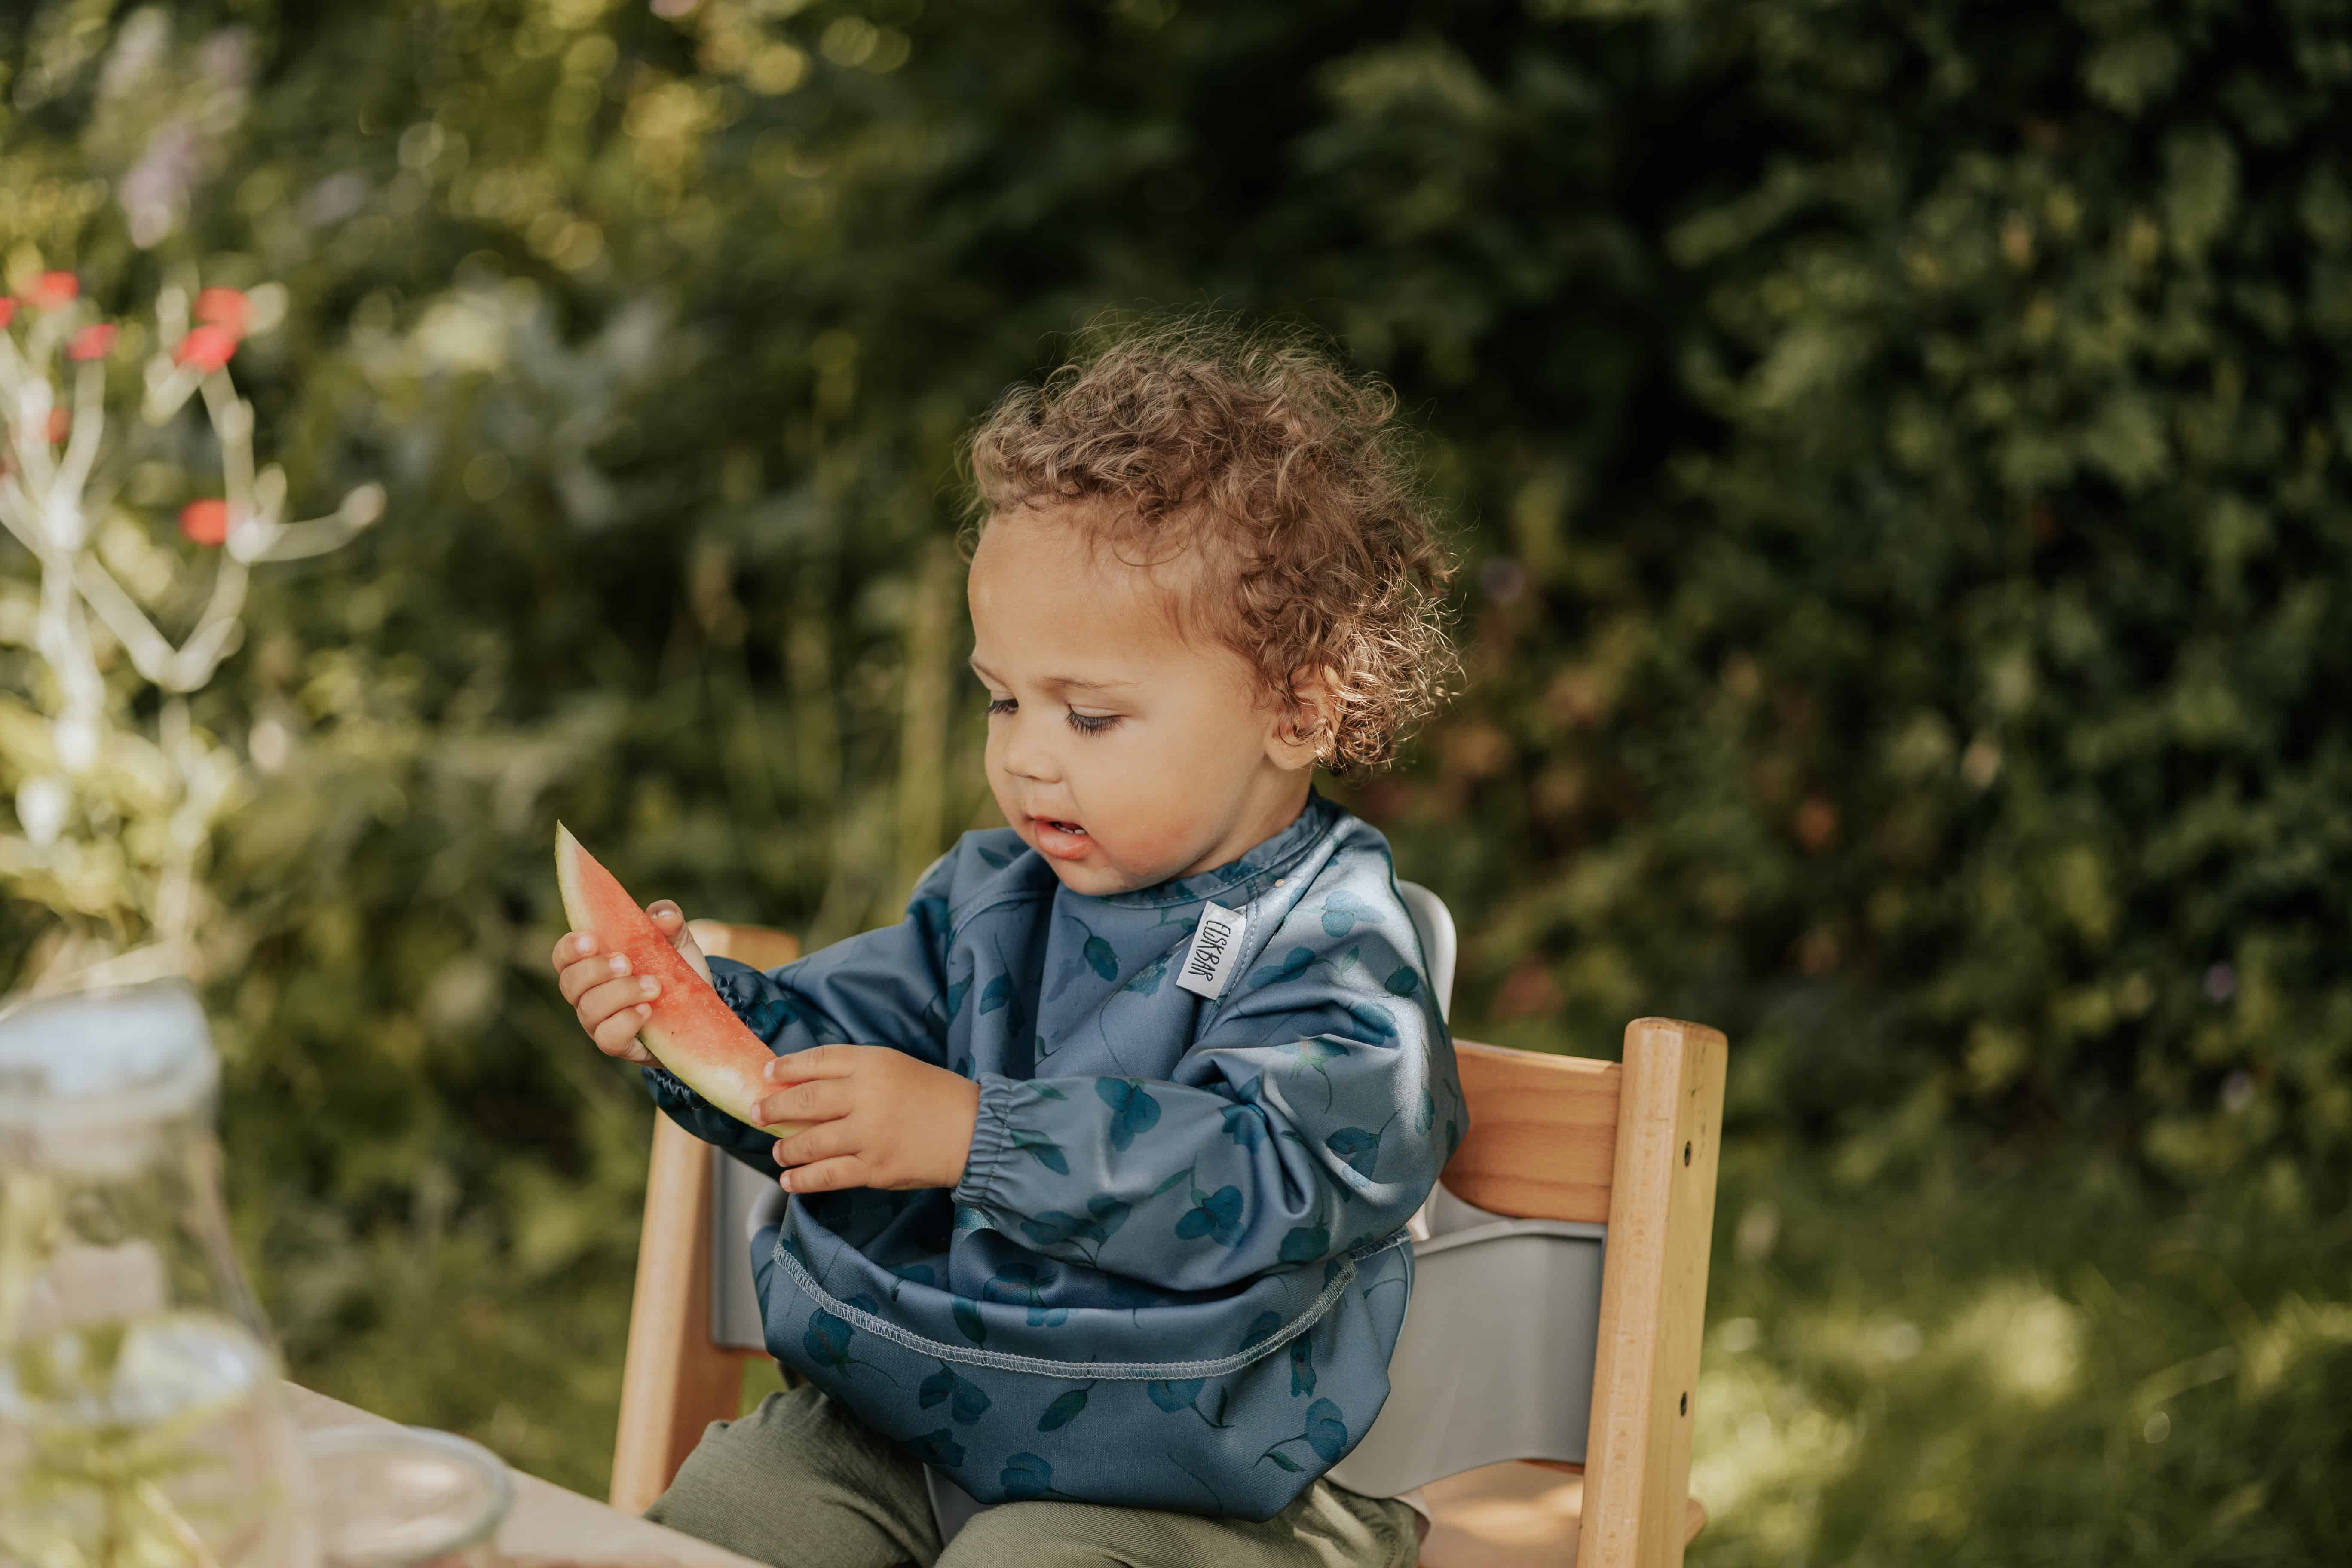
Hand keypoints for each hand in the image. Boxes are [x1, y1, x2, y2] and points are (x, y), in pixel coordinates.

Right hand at [550, 900, 710, 1064]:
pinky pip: (608, 1038)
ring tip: (653, 986)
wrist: (699, 1008)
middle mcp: (589, 994)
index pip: (564, 957)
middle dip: (595, 971)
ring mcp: (600, 1022)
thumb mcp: (676, 940)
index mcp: (593, 964)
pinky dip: (625, 1022)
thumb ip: (669, 919)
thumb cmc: (674, 969)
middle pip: (570, 984)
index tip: (591, 940)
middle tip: (626, 962)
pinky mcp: (619, 1044)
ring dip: (619, 994)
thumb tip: (663, 916)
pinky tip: (647, 1011)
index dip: (570, 948)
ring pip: (589, 1010)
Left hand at [754, 1044, 981, 1193]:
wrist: (973, 1131)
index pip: (818, 1060)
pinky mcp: (874, 1169)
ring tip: (778, 1151)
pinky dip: (802, 1179)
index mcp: (873, 1063)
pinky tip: (789, 1180)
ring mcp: (868, 1134)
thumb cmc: (936, 1096)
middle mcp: (866, 1095)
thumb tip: (807, 1083)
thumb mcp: (897, 1066)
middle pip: (805, 1100)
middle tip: (757, 1113)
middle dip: (774, 1108)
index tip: (767, 1074)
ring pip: (809, 1142)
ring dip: (786, 1147)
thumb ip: (857, 1071)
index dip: (787, 1068)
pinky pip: (827, 1175)